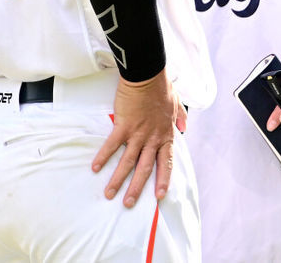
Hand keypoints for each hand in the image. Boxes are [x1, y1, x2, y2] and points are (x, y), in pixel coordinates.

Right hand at [91, 70, 183, 207]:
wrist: (147, 75)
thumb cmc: (161, 87)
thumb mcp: (177, 102)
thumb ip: (180, 116)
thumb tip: (185, 126)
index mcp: (166, 134)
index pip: (166, 162)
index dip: (163, 180)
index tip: (159, 196)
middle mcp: (153, 138)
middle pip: (145, 168)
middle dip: (137, 188)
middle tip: (128, 204)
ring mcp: (138, 133)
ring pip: (128, 162)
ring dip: (118, 180)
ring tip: (109, 194)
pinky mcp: (123, 125)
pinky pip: (112, 145)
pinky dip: (103, 156)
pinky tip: (95, 168)